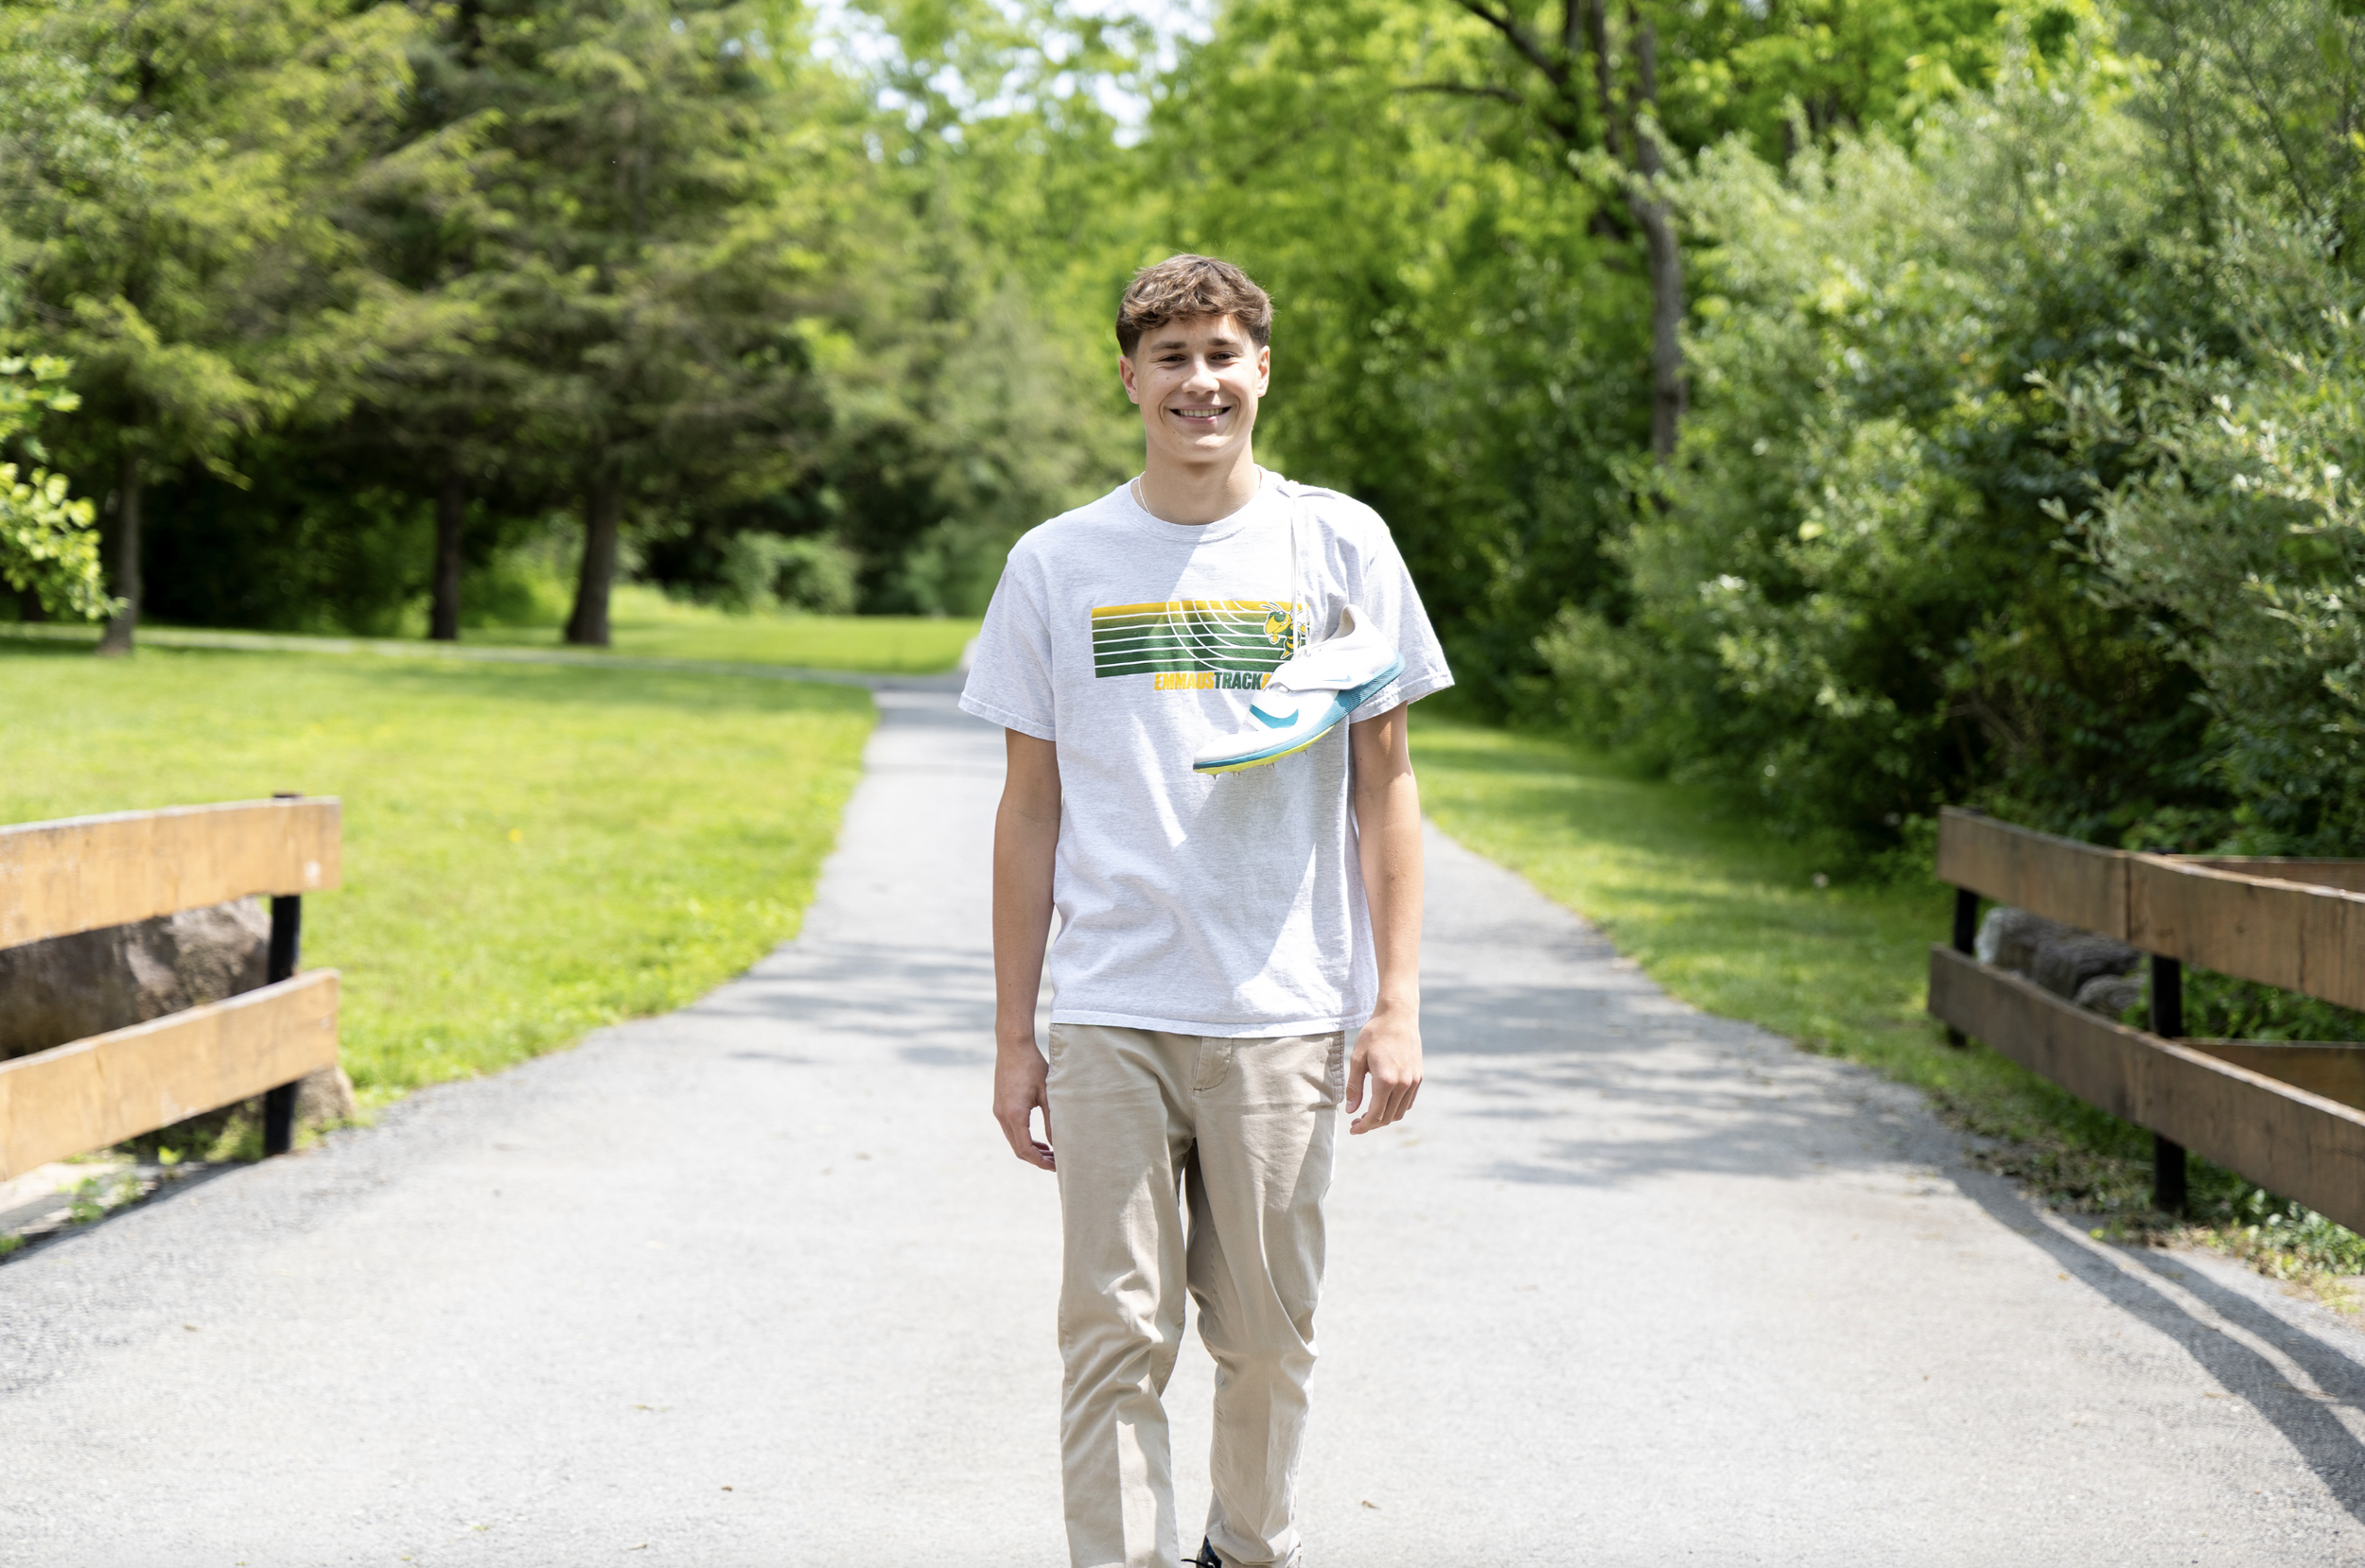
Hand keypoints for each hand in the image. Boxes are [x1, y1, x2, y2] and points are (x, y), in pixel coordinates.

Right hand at [994, 1039, 1054, 1170]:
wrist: (1012, 1046)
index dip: (1040, 1162)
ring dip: (1030, 1150)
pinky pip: (1010, 1130)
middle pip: (1018, 1149)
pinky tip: (1039, 1139)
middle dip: (1036, 1159)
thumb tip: (1058, 1144)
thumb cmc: (1033, 1066)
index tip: (1056, 1166)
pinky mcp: (999, 1106)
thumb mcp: (1047, 1093)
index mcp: (1015, 1114)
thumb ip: (1052, 1120)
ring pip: (1013, 1140)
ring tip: (1050, 1153)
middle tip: (1056, 1162)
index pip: (1025, 1149)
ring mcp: (999, 1111)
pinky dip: (1023, 1139)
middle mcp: (1003, 1115)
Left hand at [1345, 1005, 1421, 1133]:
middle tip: (1357, 1123)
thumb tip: (1351, 1111)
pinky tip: (1384, 1103)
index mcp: (1386, 1080)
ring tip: (1369, 1114)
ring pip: (1400, 1112)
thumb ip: (1354, 1086)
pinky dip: (1396, 1108)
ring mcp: (1414, 1081)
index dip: (1364, 1126)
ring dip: (1385, 1118)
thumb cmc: (1374, 1034)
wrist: (1398, 1015)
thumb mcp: (1357, 1058)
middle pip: (1388, 1117)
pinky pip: (1408, 1102)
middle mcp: (1403, 1084)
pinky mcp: (1419, 1077)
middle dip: (1372, 1124)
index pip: (1376, 1114)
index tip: (1353, 1130)